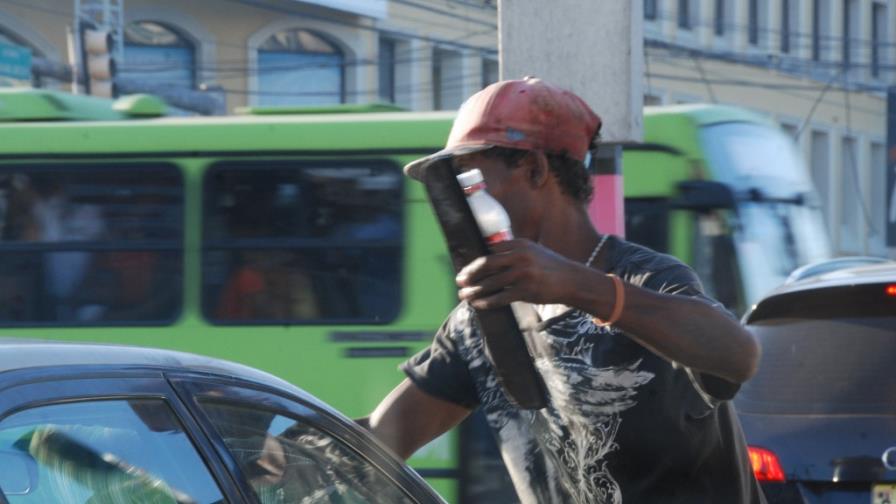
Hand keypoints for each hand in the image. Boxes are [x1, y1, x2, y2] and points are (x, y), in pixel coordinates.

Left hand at [456, 239, 581, 308]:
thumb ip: (512, 252)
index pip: (489, 251)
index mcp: (519, 244)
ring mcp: (523, 274)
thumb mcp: (532, 251)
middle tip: (459, 281)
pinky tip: (477, 304)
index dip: (475, 262)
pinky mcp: (526, 291)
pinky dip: (486, 302)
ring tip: (463, 295)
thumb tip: (487, 258)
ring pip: (490, 283)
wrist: (571, 280)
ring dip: (473, 291)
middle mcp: (520, 257)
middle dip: (469, 274)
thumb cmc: (549, 266)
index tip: (466, 269)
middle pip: (486, 264)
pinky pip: (500, 297)